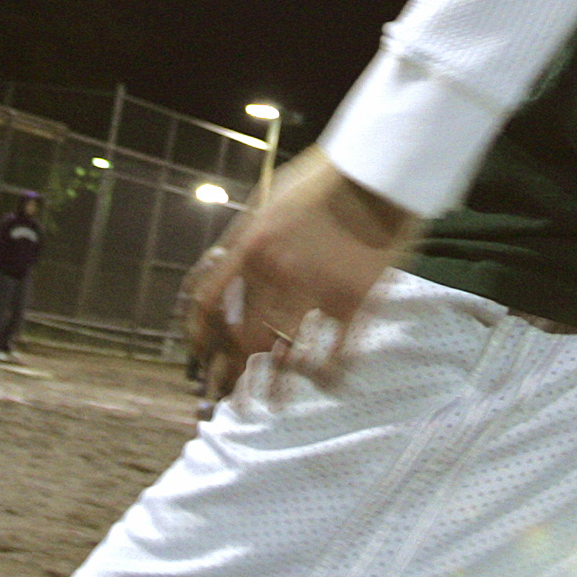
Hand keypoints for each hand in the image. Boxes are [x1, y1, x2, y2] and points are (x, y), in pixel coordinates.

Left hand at [181, 150, 415, 400]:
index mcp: (251, 247)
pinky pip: (336, 350)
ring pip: (286, 354)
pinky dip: (330, 372)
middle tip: (225, 397)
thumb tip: (225, 266)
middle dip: (230, 374)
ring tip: (270, 405)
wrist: (377, 171)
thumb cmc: (323, 178)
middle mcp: (277, 274)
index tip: (200, 357)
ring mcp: (316, 290)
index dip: (200, 336)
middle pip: (242, 339)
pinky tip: (328, 383)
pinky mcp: (354, 300)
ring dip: (274, 386)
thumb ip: (246, 236)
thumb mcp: (269, 198)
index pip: (210, 303)